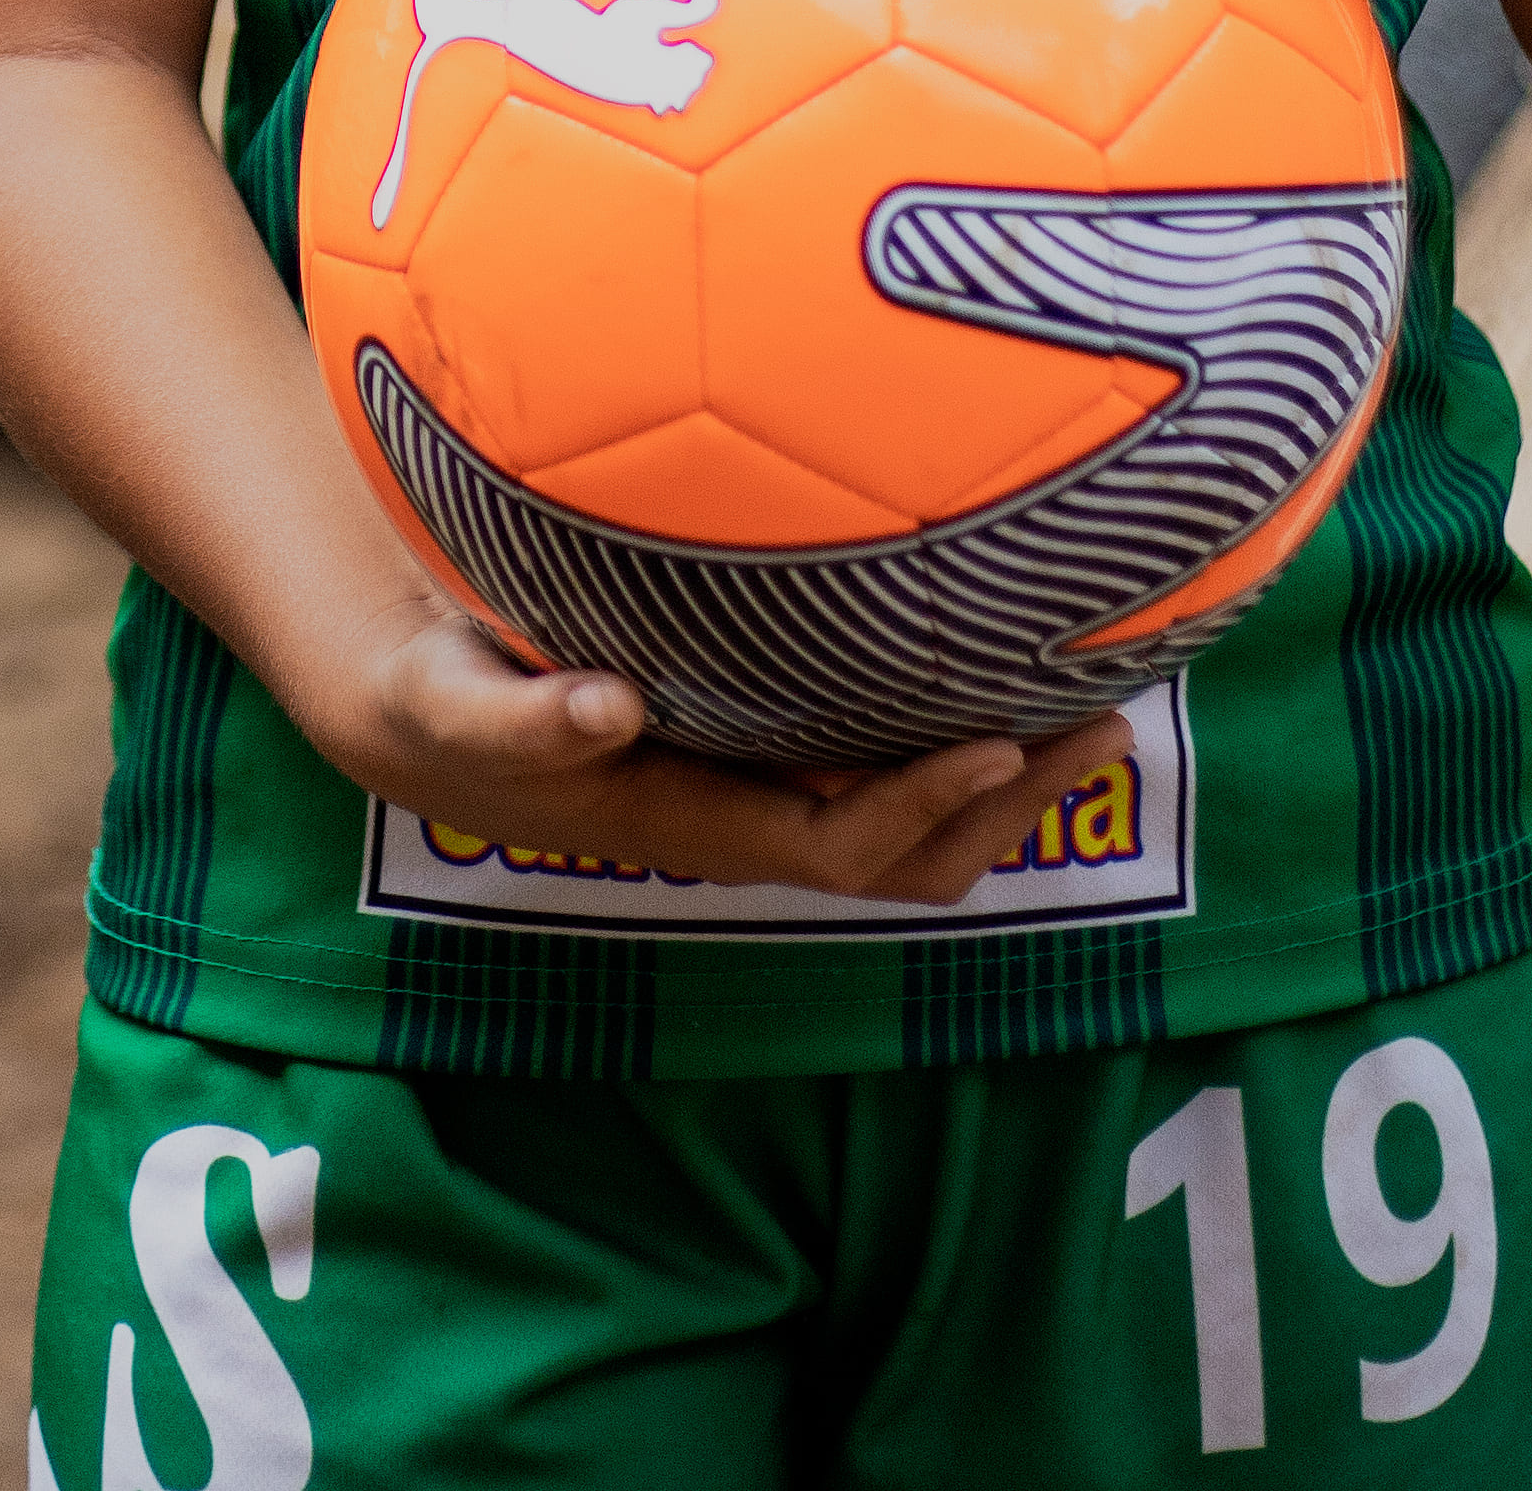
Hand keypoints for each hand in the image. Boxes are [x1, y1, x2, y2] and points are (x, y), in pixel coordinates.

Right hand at [295, 600, 1136, 908]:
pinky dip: (969, 746)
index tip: (998, 740)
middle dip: (1010, 805)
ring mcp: (768, 791)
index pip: (837, 842)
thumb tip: (613, 704)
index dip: (924, 803)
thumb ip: (520, 714)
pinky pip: (895, 773)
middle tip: (1103, 723)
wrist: (428, 715)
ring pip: (920, 828)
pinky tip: (1010, 673)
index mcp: (690, 820)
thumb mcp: (452, 703)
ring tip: (1099, 709)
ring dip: (1013, 786)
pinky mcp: (773, 751)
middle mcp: (747, 820)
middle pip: (912, 858)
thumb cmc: (445, 701)